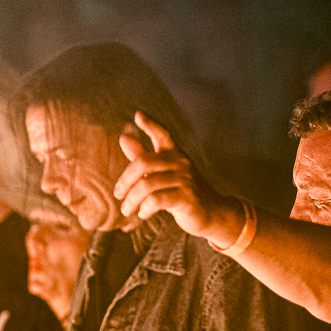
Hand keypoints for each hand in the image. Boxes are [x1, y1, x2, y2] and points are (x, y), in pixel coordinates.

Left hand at [114, 113, 242, 245]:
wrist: (213, 212)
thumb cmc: (183, 192)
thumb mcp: (163, 174)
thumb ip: (143, 157)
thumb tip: (123, 138)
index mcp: (175, 154)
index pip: (162, 134)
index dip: (150, 124)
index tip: (137, 116)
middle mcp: (181, 162)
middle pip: (143, 163)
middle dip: (125, 180)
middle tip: (118, 194)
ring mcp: (186, 180)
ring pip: (147, 184)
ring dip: (132, 199)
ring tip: (126, 209)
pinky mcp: (188, 198)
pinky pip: (157, 200)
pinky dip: (145, 208)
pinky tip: (142, 214)